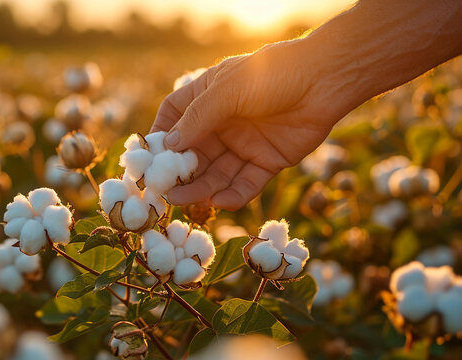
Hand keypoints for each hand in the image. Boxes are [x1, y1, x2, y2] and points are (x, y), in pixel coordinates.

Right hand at [151, 39, 350, 209]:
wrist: (325, 80)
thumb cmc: (272, 74)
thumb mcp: (228, 90)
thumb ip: (199, 118)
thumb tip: (170, 146)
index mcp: (209, 97)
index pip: (175, 117)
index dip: (161, 137)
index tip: (147, 158)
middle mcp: (223, 122)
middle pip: (193, 153)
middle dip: (179, 172)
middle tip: (164, 191)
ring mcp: (244, 143)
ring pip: (216, 172)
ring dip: (201, 188)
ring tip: (183, 200)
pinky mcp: (267, 161)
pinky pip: (245, 183)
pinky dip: (233, 194)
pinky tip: (221, 201)